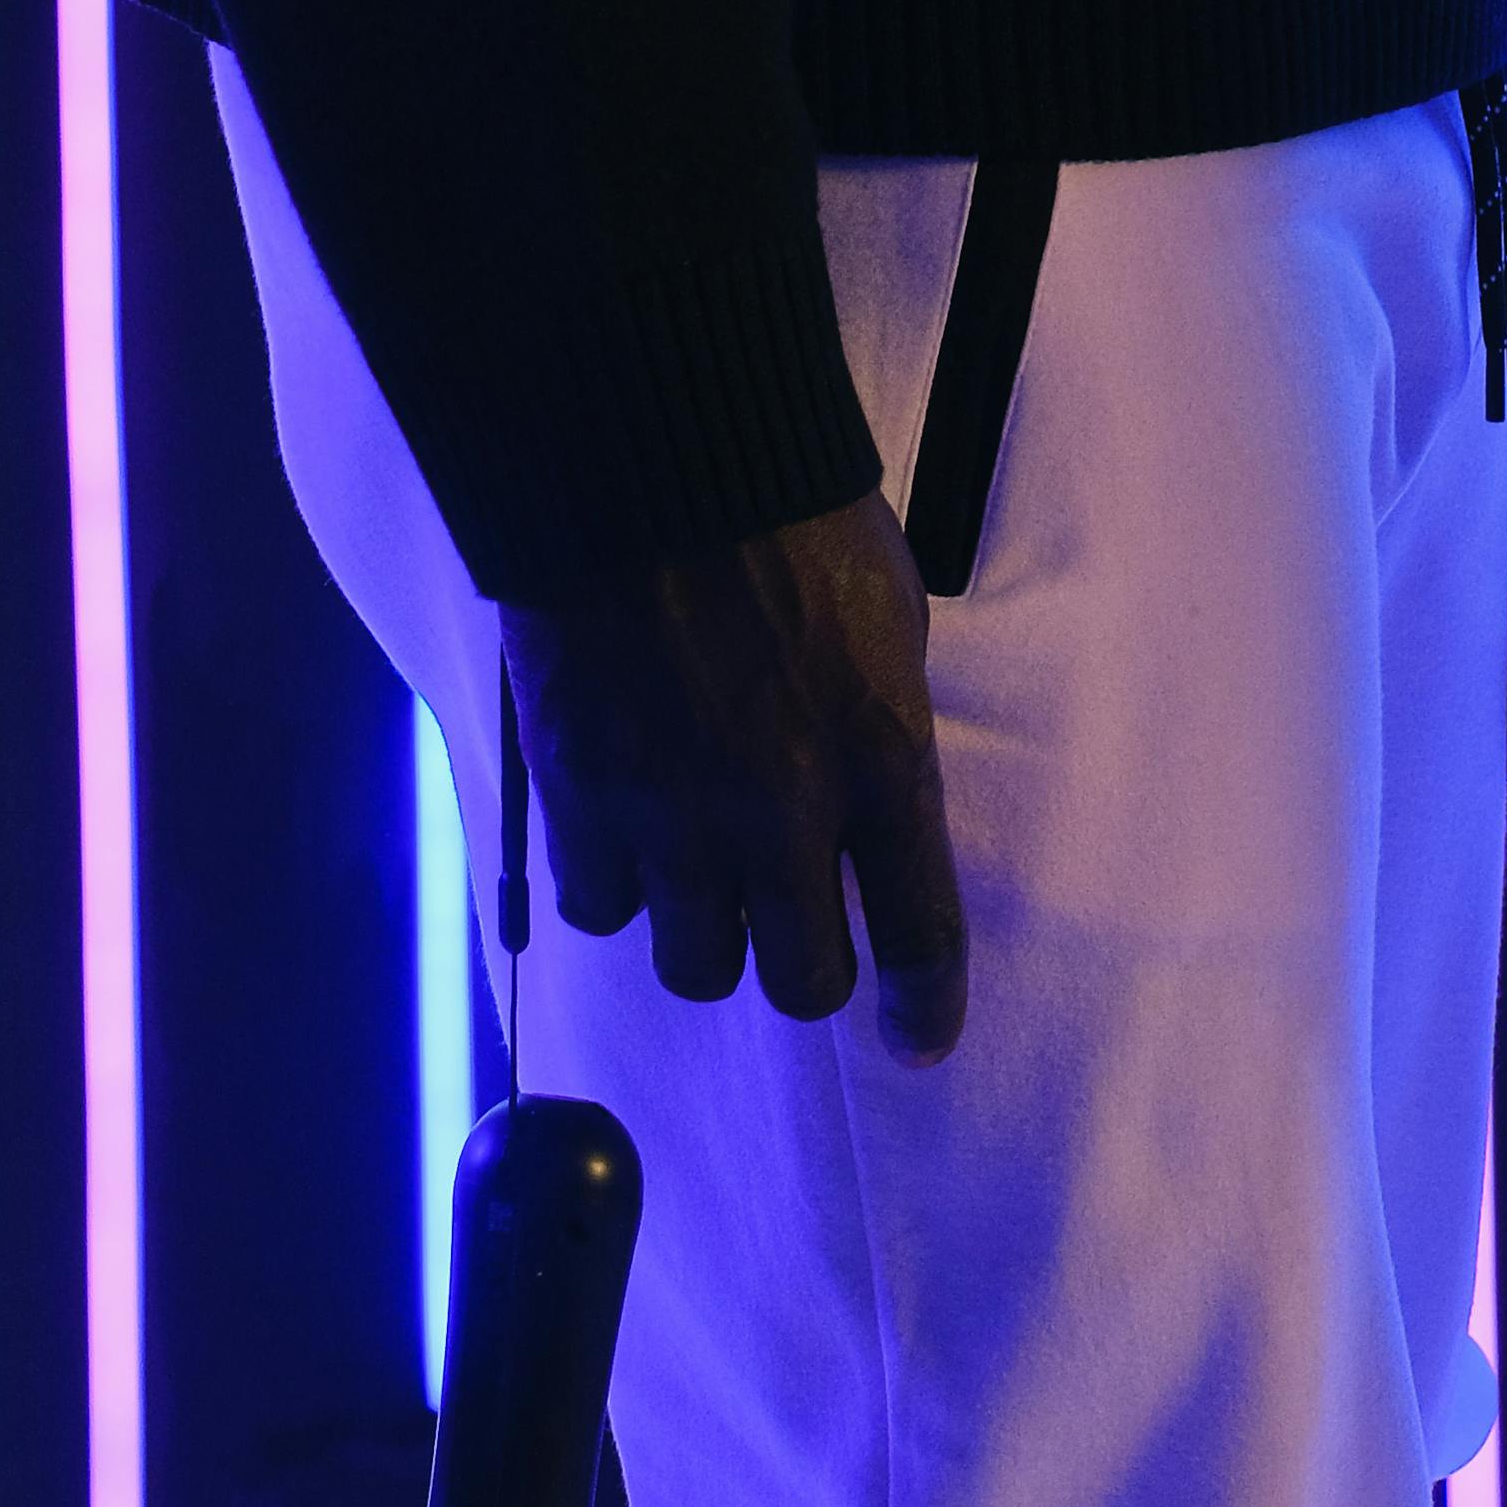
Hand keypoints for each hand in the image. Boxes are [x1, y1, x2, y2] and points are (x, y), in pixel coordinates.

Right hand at [499, 491, 967, 1059]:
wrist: (656, 464)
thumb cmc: (792, 521)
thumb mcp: (886, 624)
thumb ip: (879, 735)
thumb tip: (864, 815)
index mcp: (884, 759)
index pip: (920, 932)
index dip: (924, 1006)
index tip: (919, 1042)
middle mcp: (784, 812)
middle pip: (797, 981)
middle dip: (801, 970)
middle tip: (789, 935)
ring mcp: (676, 816)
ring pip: (692, 964)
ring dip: (702, 931)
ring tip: (698, 874)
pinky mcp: (582, 800)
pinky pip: (599, 906)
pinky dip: (612, 885)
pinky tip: (621, 830)